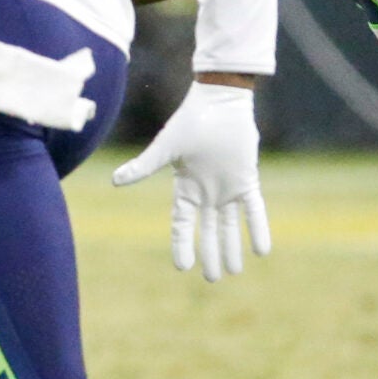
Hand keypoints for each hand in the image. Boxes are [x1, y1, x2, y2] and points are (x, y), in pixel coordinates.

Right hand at [111, 80, 271, 281]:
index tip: (182, 267)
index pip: (182, 223)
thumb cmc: (190, 121)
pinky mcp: (247, 179)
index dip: (182, 244)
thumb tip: (115, 180)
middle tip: (212, 278)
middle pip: (208, 229)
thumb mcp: (166, 148)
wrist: (220, 101)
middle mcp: (207, 191)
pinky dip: (257, 228)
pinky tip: (262, 250)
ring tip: (234, 270)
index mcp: (186, 187)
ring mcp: (228, 187)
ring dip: (232, 246)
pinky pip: (254, 209)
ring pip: (230, 224)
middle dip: (210, 253)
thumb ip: (144, 166)